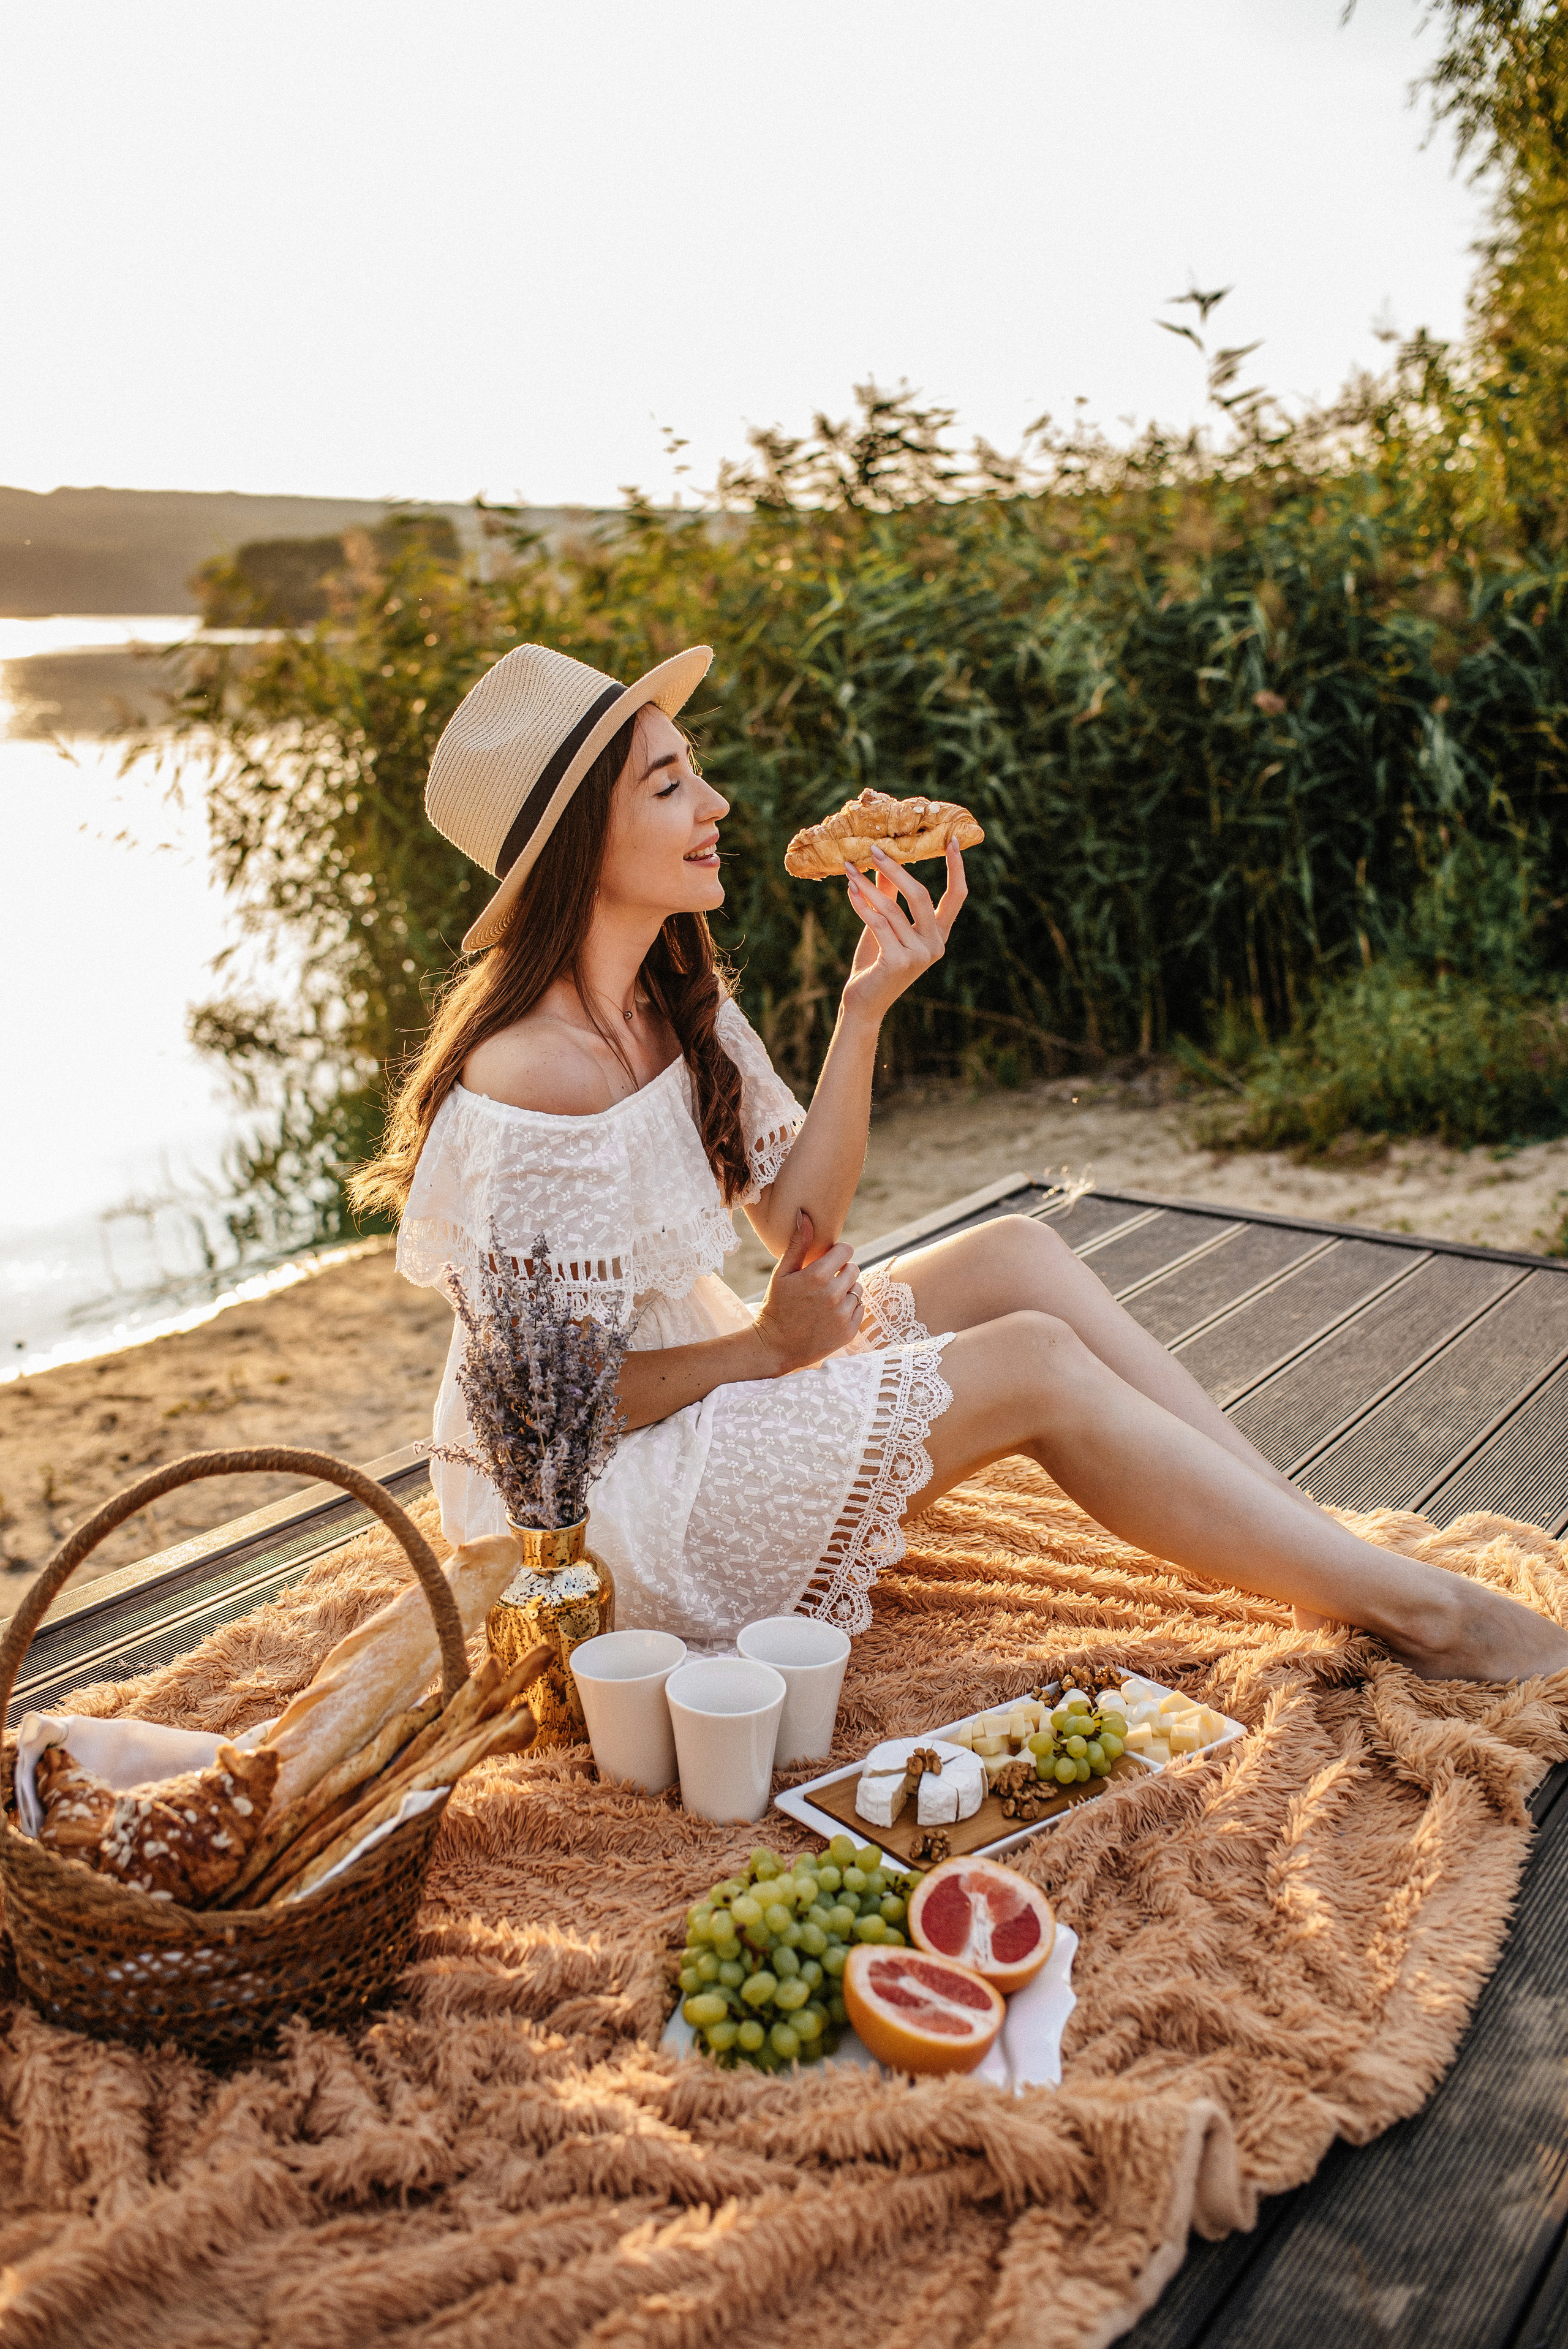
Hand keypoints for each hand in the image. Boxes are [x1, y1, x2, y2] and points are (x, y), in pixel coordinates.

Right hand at [752, 1210, 864, 1374]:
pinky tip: (830, 1314)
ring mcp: (842, 1314)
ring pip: (857, 1289)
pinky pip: (859, 1309)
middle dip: (841, 1272)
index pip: (846, 1251)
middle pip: (853, 1269)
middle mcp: (833, 1294)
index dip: (837, 1253)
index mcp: (817, 1276)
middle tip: (824, 1283)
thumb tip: (805, 1214)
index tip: (829, 1260)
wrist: (775, 1346)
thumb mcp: (782, 1273)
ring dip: (846, 1291)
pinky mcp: (848, 1331)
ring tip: (826, 1299)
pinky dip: (849, 1309)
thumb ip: (798, 1244)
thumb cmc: (776, 1305)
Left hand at [841, 839, 967, 1024]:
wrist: (864, 1002)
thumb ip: (890, 897)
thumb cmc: (876, 962)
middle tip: (874, 849)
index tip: (952, 840)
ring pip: (893, 909)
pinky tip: (849, 892)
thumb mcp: (886, 926)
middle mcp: (935, 945)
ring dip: (868, 886)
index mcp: (939, 935)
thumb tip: (884, 861)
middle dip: (896, 869)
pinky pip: (878, 924)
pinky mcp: (898, 962)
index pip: (956, 898)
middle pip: (921, 896)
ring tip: (850, 869)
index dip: (957, 869)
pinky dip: (862, 905)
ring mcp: (919, 955)